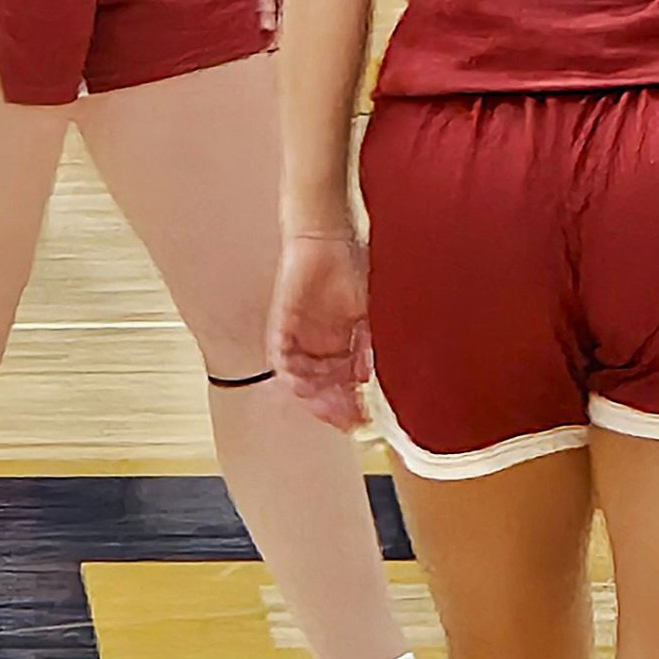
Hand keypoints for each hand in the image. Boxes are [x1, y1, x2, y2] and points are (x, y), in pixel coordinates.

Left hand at [270, 232, 371, 430]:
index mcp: (343, 342)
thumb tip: (377, 380)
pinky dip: (291, 374)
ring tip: (327, 407)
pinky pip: (280, 358)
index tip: (363, 421)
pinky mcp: (282, 325)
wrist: (327, 236)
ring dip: (313, 396)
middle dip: (334, 407)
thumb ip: (372, 347)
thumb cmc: (354, 266)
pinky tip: (302, 385)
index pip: (345, 383)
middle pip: (322, 387)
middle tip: (346, 421)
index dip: (352, 404)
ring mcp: (300, 336)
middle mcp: (320, 344)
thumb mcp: (371, 314)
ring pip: (301, 378)